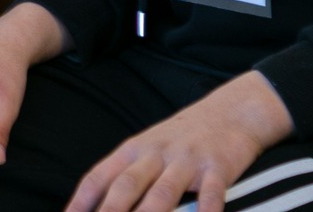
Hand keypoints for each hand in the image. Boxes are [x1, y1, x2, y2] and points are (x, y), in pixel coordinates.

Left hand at [65, 71, 293, 211]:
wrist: (230, 111)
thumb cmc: (183, 138)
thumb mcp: (149, 148)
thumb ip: (126, 174)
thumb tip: (96, 203)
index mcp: (134, 150)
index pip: (100, 175)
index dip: (82, 199)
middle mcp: (156, 154)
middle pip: (126, 186)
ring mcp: (186, 161)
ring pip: (163, 192)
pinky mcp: (217, 168)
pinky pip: (211, 194)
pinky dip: (206, 211)